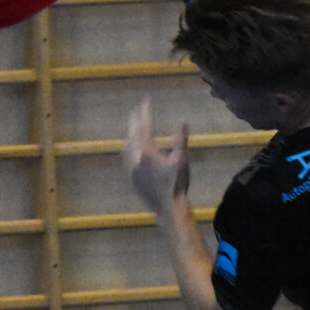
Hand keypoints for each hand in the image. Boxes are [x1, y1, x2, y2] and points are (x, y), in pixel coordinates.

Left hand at [124, 98, 189, 214]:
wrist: (167, 207)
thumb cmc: (177, 184)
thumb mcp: (182, 161)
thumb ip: (181, 140)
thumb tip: (183, 122)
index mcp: (147, 151)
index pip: (144, 126)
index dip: (145, 112)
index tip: (145, 101)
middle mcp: (136, 158)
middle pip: (132, 133)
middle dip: (134, 119)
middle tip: (136, 109)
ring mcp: (131, 168)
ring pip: (127, 145)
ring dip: (130, 133)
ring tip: (134, 126)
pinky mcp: (131, 177)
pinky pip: (126, 156)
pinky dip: (129, 146)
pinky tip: (132, 148)